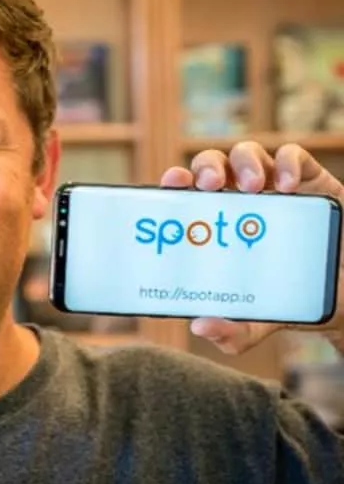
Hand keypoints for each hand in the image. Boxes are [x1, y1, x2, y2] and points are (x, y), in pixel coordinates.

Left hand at [160, 141, 343, 355]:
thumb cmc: (291, 299)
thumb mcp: (259, 321)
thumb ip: (232, 330)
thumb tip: (199, 327)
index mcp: (217, 224)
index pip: (187, 194)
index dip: (176, 182)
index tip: (172, 183)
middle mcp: (239, 200)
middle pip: (212, 165)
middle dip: (206, 167)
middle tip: (209, 185)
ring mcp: (274, 188)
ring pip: (248, 153)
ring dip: (244, 162)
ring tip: (251, 186)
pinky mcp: (310, 181)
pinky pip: (295, 157)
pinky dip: (288, 163)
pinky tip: (289, 186)